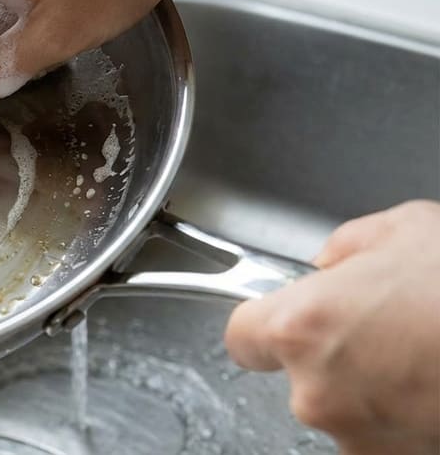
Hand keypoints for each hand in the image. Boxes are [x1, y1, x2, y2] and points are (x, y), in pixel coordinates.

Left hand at [225, 200, 439, 453]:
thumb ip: (346, 247)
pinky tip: (437, 383)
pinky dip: (408, 415)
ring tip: (426, 353)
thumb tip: (331, 265)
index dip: (265, 323)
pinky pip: (387, 435)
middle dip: (334, 352)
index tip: (287, 315)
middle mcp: (320, 392)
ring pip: (347, 409)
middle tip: (388, 325)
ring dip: (373, 388)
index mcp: (302, 327)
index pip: (242, 337)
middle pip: (299, 376)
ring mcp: (363, 437)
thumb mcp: (405, 228)